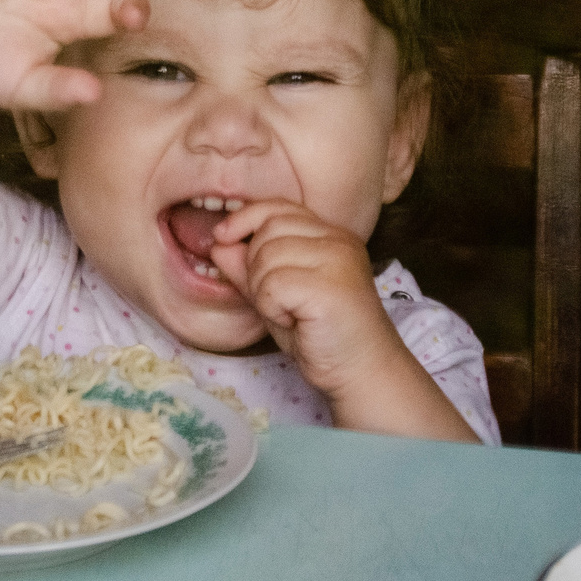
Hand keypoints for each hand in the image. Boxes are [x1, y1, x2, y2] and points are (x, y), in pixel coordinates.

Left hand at [207, 201, 404, 396]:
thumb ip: (249, 269)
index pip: (278, 208)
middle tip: (278, 301)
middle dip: (255, 267)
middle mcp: (338, 240)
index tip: (222, 237)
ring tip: (290, 314)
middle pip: (268, 230)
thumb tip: (219, 243)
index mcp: (330, 235)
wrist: (361, 372)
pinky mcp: (330, 287)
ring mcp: (337, 260)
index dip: (245, 218)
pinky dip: (272, 308)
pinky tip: (295, 322)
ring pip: (266, 258)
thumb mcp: (277, 297)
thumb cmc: (321, 336)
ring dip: (264, 293)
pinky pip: (273, 285)